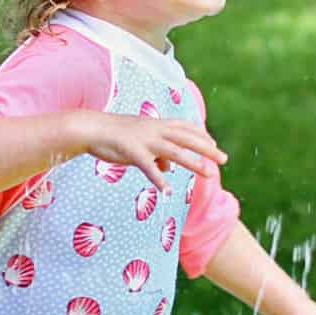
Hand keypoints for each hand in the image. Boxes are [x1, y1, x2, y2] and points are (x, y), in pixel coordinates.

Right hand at [70, 111, 225, 191]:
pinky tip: (167, 190)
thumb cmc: (114, 135)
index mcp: (156, 124)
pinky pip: (148, 167)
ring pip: (174, 152)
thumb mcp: (140, 141)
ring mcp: (144, 140)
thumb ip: (156, 153)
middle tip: (224, 159)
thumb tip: (168, 167)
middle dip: (207, 149)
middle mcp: (154, 129)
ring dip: (193, 163)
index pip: (185, 127)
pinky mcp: (132, 152)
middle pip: (187, 138)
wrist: (91, 129)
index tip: (214, 143)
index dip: (201, 134)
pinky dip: (158, 179)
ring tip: (209, 174)